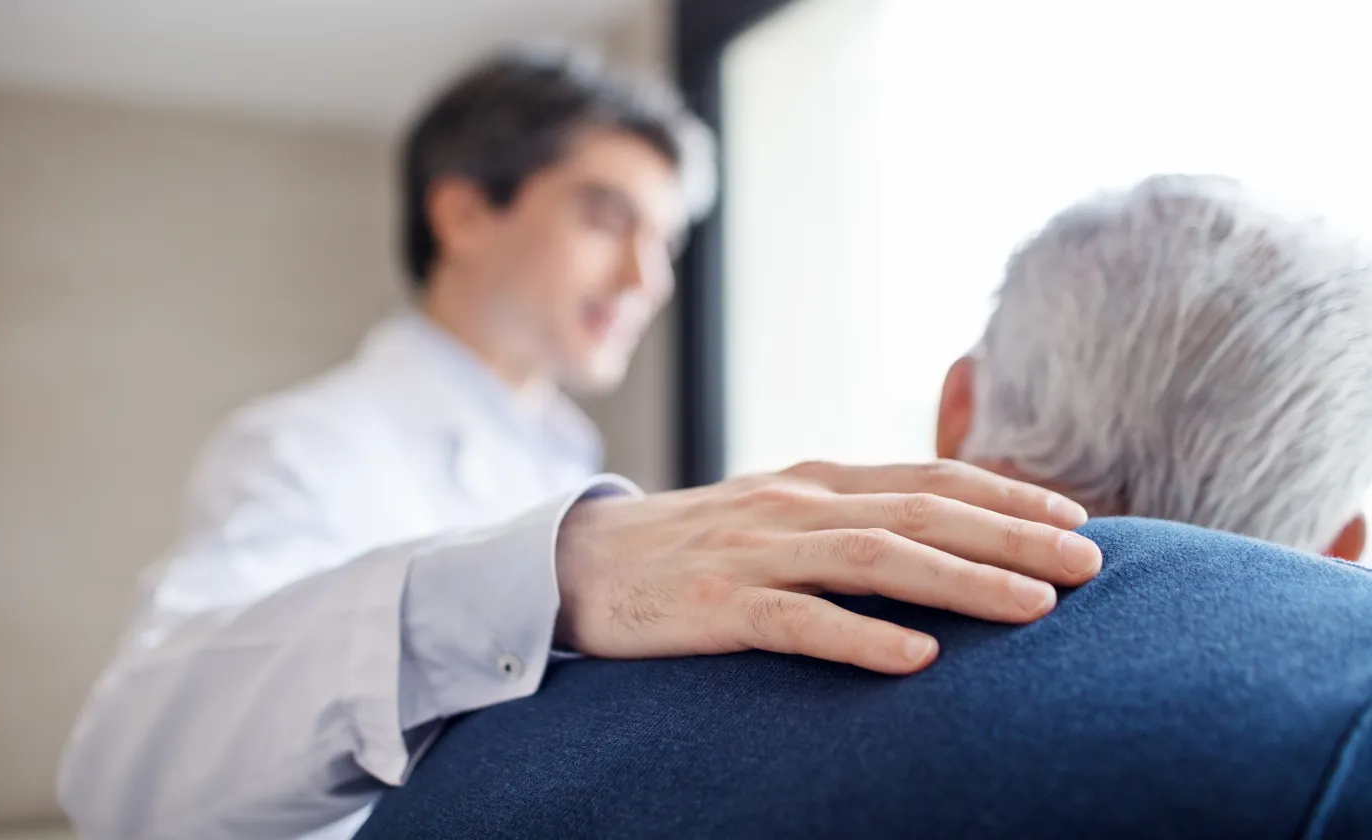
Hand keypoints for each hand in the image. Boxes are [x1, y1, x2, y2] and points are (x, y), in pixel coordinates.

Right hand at [554, 460, 1099, 673]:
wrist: (581, 562)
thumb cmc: (693, 546)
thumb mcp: (775, 513)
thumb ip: (847, 517)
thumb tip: (934, 534)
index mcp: (815, 480)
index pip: (928, 476)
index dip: (1006, 494)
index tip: (1075, 517)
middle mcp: (796, 504)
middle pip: (922, 513)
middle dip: (1013, 536)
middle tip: (1090, 563)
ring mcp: (757, 552)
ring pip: (877, 559)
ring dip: (963, 581)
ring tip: (1036, 609)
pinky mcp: (719, 606)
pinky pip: (801, 622)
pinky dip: (863, 638)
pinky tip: (920, 660)